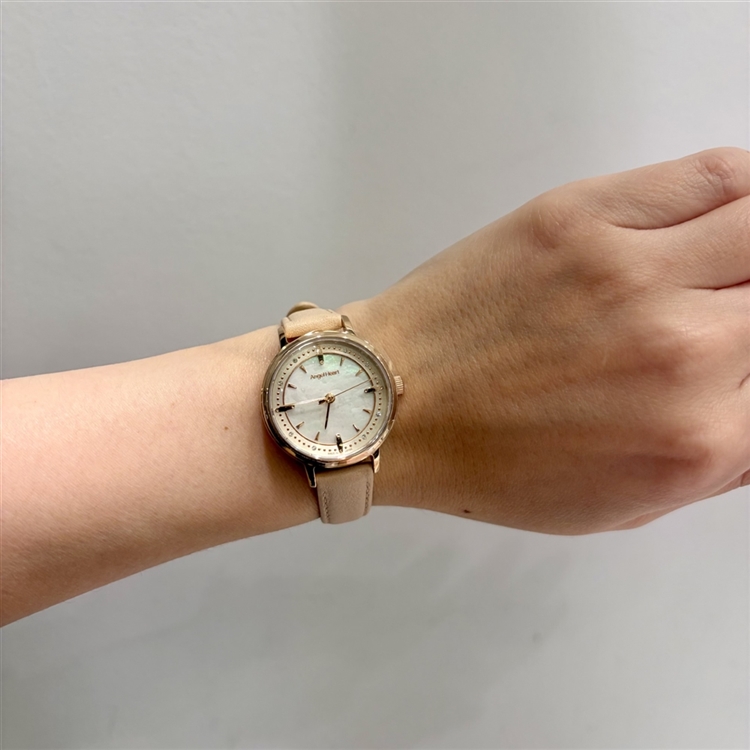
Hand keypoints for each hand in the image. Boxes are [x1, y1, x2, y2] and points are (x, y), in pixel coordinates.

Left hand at [342, 147, 749, 533]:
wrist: (396, 404)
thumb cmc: (486, 460)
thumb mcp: (621, 504)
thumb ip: (719, 459)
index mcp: (693, 439)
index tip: (743, 354)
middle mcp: (680, 351)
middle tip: (731, 310)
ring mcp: (630, 273)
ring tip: (733, 261)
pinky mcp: (583, 217)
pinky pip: (712, 176)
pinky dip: (742, 188)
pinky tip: (728, 211)